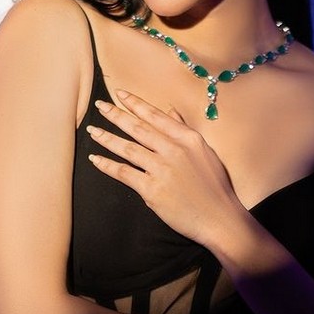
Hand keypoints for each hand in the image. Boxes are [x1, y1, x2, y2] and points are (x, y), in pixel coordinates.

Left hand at [86, 91, 245, 245]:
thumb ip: (185, 131)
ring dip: (107, 138)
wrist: (220, 218)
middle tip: (100, 106)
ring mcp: (162, 169)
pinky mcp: (152, 190)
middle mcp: (174, 150)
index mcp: (188, 139)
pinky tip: (96, 159)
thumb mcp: (205, 153)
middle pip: (138, 128)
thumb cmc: (215, 188)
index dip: (135, 104)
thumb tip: (171, 111)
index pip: (156, 116)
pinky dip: (107, 165)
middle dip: (116, 115)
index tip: (120, 95)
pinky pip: (124, 173)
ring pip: (128, 148)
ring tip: (93, 131)